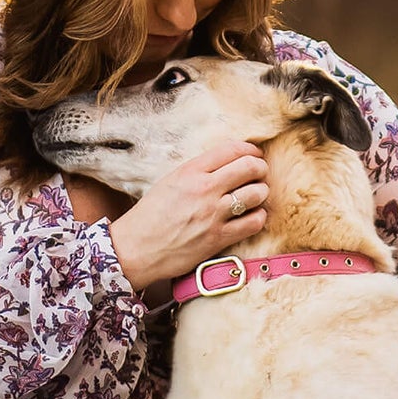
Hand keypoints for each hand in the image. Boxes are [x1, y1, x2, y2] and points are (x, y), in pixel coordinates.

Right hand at [106, 140, 267, 292]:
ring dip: (261, 192)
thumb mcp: (170, 181)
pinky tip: (251, 217)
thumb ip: (198, 171)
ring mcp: (213, 214)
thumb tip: (228, 163)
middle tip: (259, 174)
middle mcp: (204, 189)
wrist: (136, 249)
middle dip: (260, 168)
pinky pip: (254, 222)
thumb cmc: (150, 215)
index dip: (250, 149)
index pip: (232, 149)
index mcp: (190, 171)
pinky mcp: (218, 238)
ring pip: (257, 193)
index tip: (254, 154)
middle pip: (250, 167)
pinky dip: (258, 217)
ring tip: (255, 196)